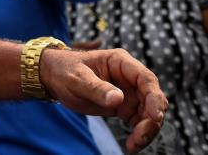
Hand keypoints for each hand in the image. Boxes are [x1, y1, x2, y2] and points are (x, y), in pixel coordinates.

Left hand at [41, 47, 167, 152]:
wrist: (53, 77)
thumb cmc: (64, 71)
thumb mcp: (76, 79)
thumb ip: (96, 89)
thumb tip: (118, 99)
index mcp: (120, 62)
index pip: (146, 79)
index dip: (154, 98)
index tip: (154, 117)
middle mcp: (129, 76)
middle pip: (152, 98)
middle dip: (152, 119)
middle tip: (140, 138)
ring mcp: (128, 91)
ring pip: (149, 111)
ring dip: (147, 129)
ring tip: (134, 145)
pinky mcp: (124, 105)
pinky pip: (140, 120)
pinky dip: (139, 132)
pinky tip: (132, 144)